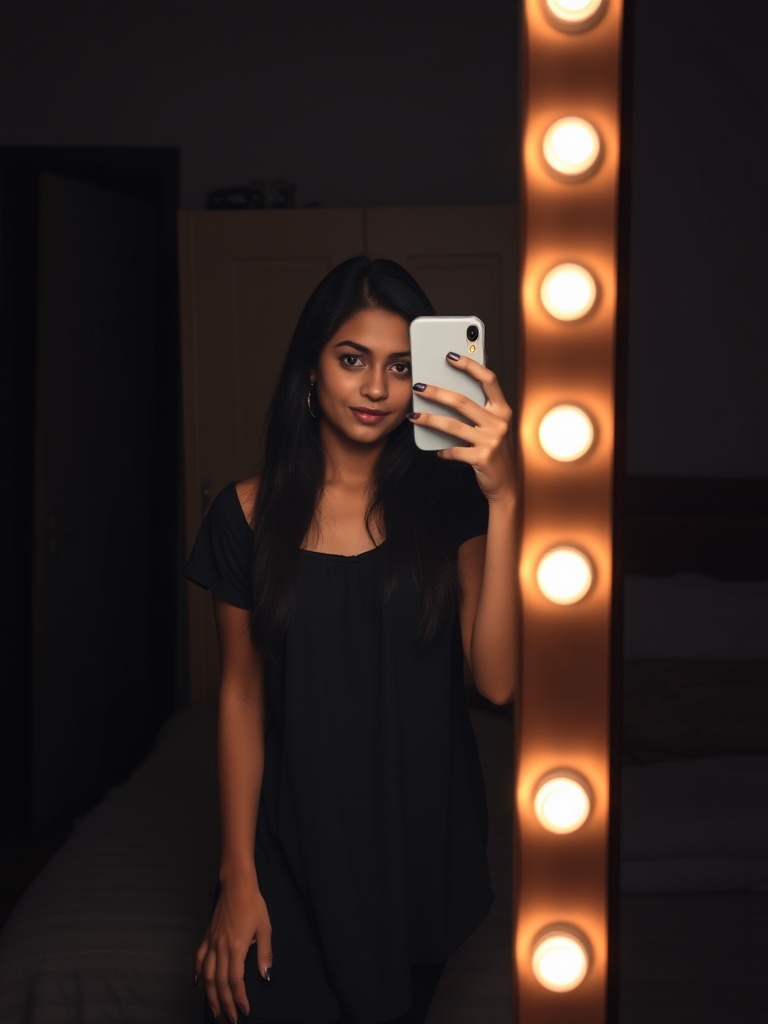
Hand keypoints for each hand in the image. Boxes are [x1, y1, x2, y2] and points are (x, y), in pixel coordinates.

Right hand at [195, 875, 271, 1021]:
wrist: (237, 885)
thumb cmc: (253, 904)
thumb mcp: (265, 927)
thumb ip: (264, 953)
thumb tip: (266, 975)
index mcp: (236, 947)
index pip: (236, 980)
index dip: (239, 998)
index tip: (244, 1011)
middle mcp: (221, 947)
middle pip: (219, 983)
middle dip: (224, 1004)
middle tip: (230, 1019)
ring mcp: (211, 942)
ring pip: (207, 975)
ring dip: (210, 995)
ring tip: (215, 1010)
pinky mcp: (207, 936)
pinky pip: (199, 958)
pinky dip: (197, 973)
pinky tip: (198, 984)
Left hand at [411, 353, 515, 502]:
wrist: (505, 483)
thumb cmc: (494, 450)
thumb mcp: (492, 427)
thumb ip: (478, 410)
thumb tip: (446, 391)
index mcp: (502, 410)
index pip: (488, 379)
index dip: (470, 365)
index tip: (450, 356)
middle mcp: (499, 422)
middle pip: (462, 401)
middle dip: (436, 392)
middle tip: (418, 386)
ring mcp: (491, 441)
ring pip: (453, 425)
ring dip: (429, 419)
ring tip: (414, 415)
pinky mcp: (482, 458)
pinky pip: (454, 451)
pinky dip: (442, 450)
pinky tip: (435, 450)